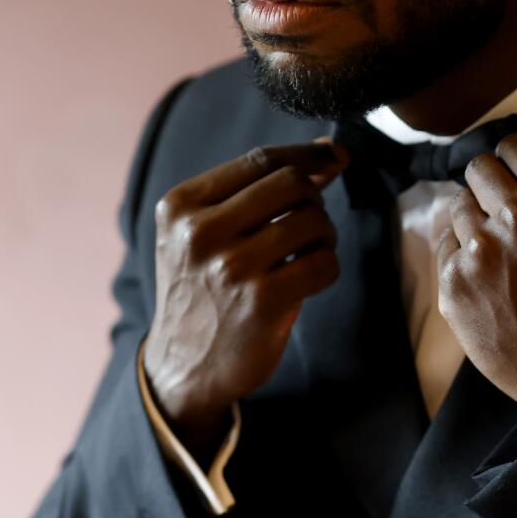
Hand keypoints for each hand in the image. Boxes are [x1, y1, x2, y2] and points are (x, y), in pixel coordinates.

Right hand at [142, 138, 349, 424]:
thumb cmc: (203, 290)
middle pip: (292, 183)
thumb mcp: (204, 233)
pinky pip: (324, 263)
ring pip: (313, 220)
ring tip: (307, 253)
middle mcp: (199, 232)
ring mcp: (230, 267)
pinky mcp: (261, 302)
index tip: (336, 155)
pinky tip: (308, 279)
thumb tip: (327, 151)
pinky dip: (327, 267)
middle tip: (310, 224)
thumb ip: (255, 191)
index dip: (308, 154)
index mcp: (180, 206)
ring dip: (324, 235)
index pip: (260, 160)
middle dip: (314, 199)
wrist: (184, 366)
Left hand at [436, 124, 516, 424]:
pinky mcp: (452, 282)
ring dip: (475, 222)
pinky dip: (459, 256)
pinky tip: (486, 279)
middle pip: (480, 168)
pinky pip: (443, 243)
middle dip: (492, 187)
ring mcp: (481, 250)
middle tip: (507, 219)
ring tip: (500, 256)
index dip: (516, 163)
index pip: (516, 146)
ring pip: (458, 205)